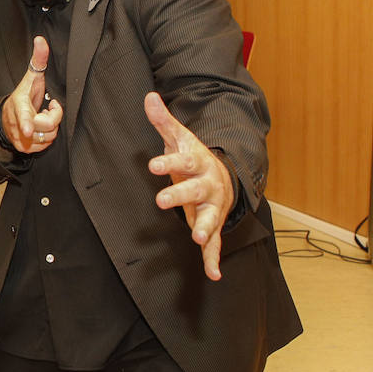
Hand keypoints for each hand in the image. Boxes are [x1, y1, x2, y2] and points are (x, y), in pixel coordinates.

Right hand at [0, 36, 62, 153]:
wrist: (7, 117)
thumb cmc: (23, 95)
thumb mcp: (30, 78)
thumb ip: (37, 59)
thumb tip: (41, 38)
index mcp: (18, 105)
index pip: (23, 115)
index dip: (26, 123)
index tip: (28, 130)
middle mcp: (17, 124)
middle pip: (46, 126)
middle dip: (54, 117)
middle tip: (50, 107)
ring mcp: (19, 138)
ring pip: (47, 138)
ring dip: (51, 128)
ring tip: (44, 117)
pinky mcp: (23, 148)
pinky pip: (44, 147)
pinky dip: (47, 138)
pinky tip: (41, 128)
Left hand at [144, 91, 234, 280]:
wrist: (224, 175)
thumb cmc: (194, 157)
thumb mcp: (179, 137)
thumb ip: (163, 121)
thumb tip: (148, 96)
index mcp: (198, 163)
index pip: (182, 161)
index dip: (167, 162)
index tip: (152, 164)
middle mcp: (208, 185)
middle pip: (195, 190)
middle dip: (180, 195)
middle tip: (162, 201)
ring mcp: (213, 206)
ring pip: (210, 218)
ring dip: (204, 228)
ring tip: (196, 239)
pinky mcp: (213, 224)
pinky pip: (215, 243)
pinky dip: (213, 259)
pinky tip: (213, 275)